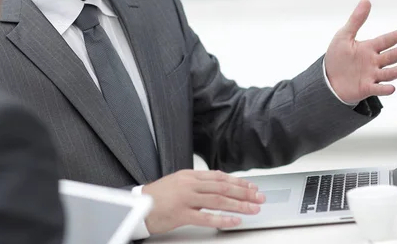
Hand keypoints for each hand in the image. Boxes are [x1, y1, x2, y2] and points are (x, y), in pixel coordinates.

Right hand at [142, 169, 264, 234]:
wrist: (137, 205)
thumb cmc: (157, 196)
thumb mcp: (177, 182)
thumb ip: (196, 183)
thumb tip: (217, 186)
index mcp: (189, 175)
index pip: (219, 176)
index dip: (237, 182)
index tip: (251, 186)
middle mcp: (189, 184)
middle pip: (222, 187)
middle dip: (243, 192)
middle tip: (259, 197)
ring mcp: (185, 199)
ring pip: (217, 200)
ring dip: (238, 205)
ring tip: (253, 209)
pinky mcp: (181, 214)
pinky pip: (205, 217)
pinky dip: (222, 219)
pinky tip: (234, 221)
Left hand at [325, 0, 396, 103]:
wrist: (328, 79)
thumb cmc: (337, 57)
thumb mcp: (344, 36)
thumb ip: (356, 20)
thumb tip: (366, 0)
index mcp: (369, 48)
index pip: (384, 41)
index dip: (394, 37)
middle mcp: (373, 61)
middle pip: (389, 57)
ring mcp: (371, 75)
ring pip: (387, 73)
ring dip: (395, 72)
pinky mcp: (366, 88)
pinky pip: (377, 89)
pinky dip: (384, 89)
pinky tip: (391, 88)